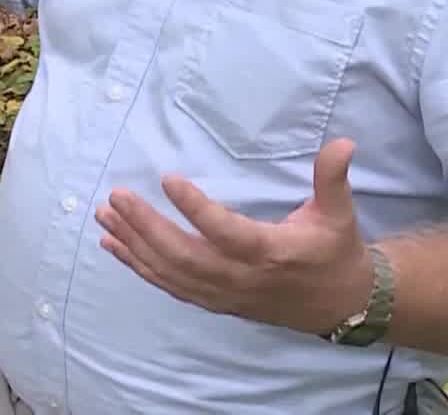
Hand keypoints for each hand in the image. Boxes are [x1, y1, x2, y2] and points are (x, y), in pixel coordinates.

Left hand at [94, 138, 375, 335]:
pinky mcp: (213, 301)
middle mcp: (240, 277)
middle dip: (146, 227)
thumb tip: (343, 143)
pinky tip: (112, 244)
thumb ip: (332, 178)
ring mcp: (223, 294)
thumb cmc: (334, 251)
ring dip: (134, 244)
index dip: (196, 209)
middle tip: (117, 197)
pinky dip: (138, 266)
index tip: (168, 179)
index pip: (226, 232)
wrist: (339, 305)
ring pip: (171, 272)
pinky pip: (170, 285)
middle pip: (185, 256)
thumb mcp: (338, 213)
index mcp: (270, 252)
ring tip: (104, 215)